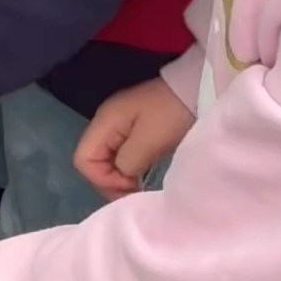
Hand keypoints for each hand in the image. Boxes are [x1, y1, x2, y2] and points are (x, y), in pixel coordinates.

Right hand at [74, 79, 194, 200]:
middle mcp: (104, 122)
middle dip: (109, 180)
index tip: (130, 185)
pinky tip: (140, 174)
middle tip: (134, 191)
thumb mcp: (150, 141)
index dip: (102, 179)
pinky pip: (118, 154)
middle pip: (90, 161)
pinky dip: (125, 168)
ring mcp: (117, 125)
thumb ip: (127, 162)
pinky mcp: (131, 128)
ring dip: (117, 176)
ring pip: (104, 159)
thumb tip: (123, 175)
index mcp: (104, 122)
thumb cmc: (172, 114)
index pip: (82, 160)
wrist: (198, 89)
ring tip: (138, 185)